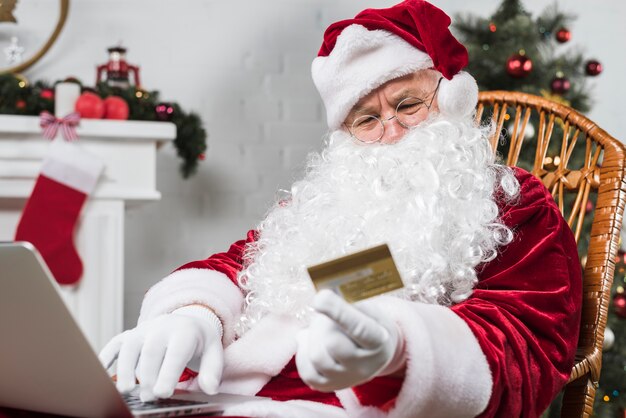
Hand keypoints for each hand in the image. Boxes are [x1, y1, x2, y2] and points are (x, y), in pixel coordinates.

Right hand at [99, 306, 223, 401]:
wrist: (186, 320)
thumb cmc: (199, 342)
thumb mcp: (213, 353)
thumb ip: (212, 371)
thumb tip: (210, 389)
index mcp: (185, 332)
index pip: (176, 352)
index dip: (168, 372)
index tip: (163, 392)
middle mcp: (162, 327)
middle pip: (151, 351)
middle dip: (148, 375)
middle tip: (148, 397)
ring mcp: (143, 330)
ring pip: (130, 346)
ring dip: (125, 368)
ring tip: (126, 390)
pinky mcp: (130, 334)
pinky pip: (115, 342)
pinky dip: (107, 356)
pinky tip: (101, 371)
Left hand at [296, 290, 402, 391]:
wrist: (375, 354)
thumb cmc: (370, 324)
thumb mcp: (371, 311)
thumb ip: (351, 303)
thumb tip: (326, 294)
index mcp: (379, 342)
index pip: (359, 328)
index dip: (338, 311)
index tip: (320, 296)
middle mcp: (364, 365)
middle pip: (332, 343)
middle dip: (323, 323)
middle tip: (325, 313)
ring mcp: (345, 379)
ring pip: (317, 357)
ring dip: (313, 336)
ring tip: (320, 327)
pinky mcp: (328, 387)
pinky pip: (306, 371)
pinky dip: (303, 352)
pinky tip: (311, 341)